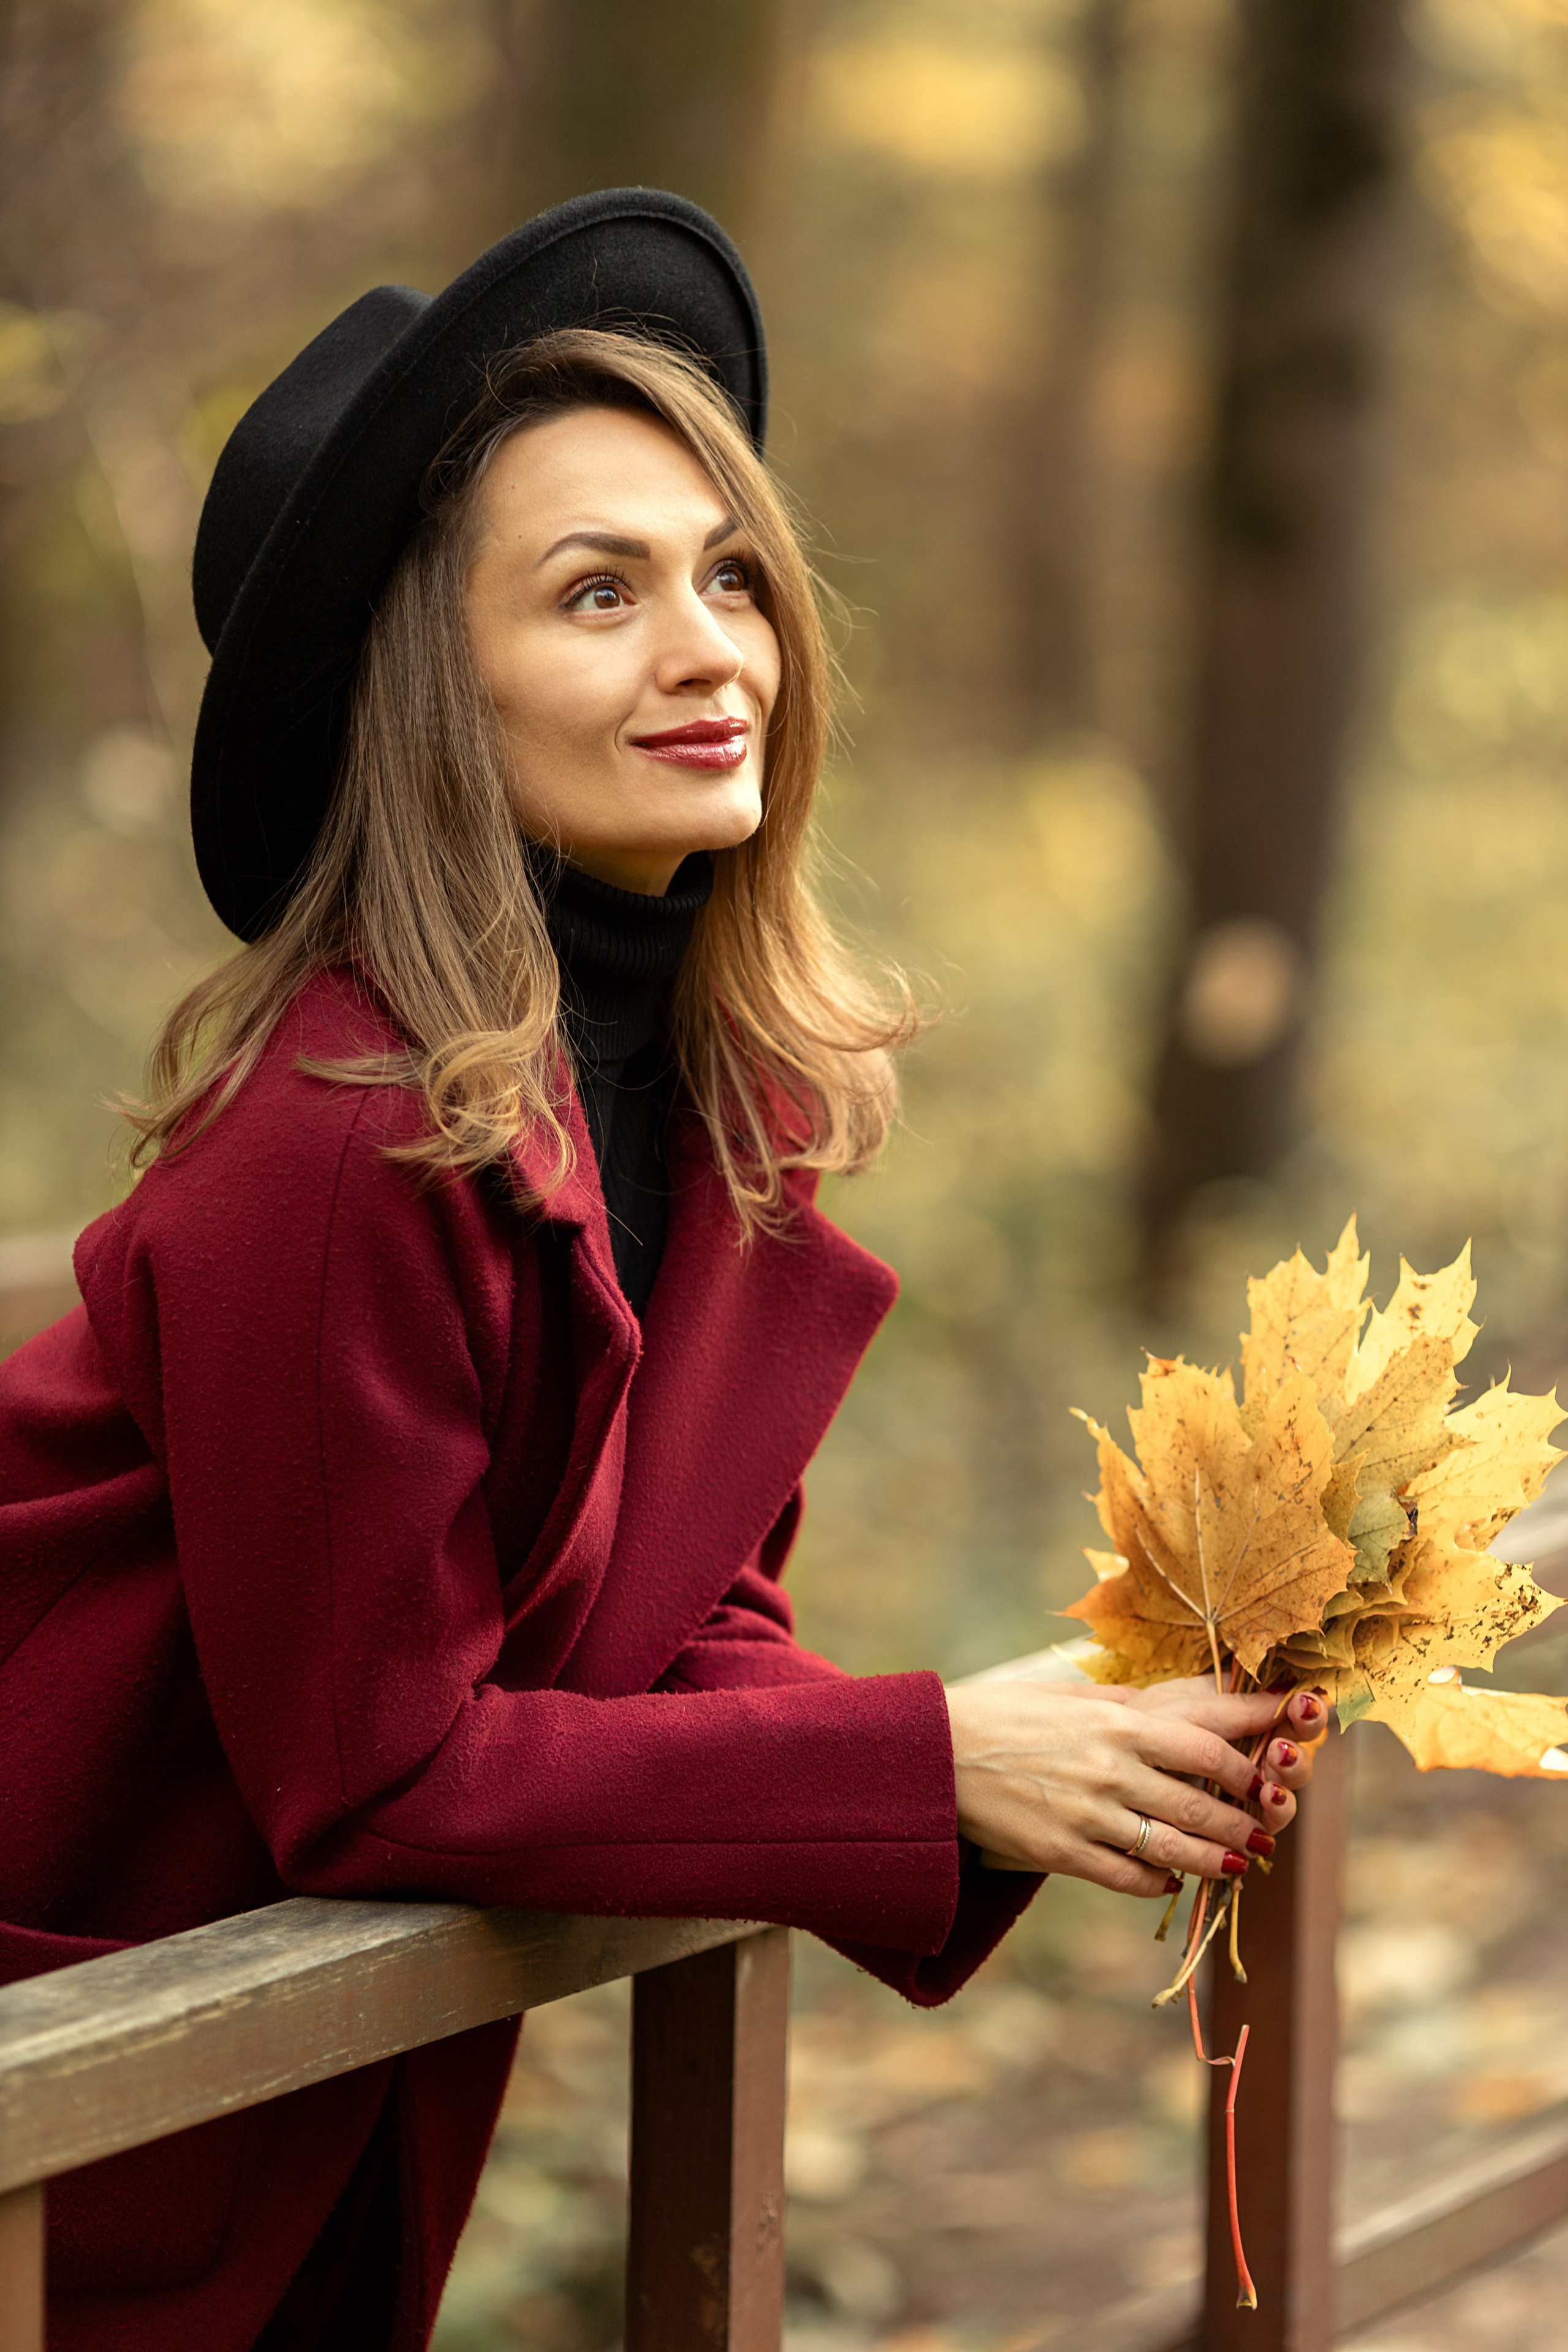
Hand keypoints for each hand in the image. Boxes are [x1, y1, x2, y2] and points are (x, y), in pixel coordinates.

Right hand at [941, 1676, 1325, 1896]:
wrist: (937, 1754)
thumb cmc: (1005, 1716)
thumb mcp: (1069, 1697)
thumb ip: (1124, 1707)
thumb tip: (1174, 1709)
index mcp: (1117, 1722)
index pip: (1205, 1747)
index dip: (1246, 1767)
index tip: (1269, 1776)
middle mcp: (1110, 1769)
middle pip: (1198, 1803)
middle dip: (1242, 1822)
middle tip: (1267, 1832)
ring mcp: (1088, 1815)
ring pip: (1173, 1847)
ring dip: (1216, 1860)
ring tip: (1241, 1865)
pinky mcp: (1062, 1853)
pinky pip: (1128, 1876)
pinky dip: (1159, 1881)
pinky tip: (1171, 1880)